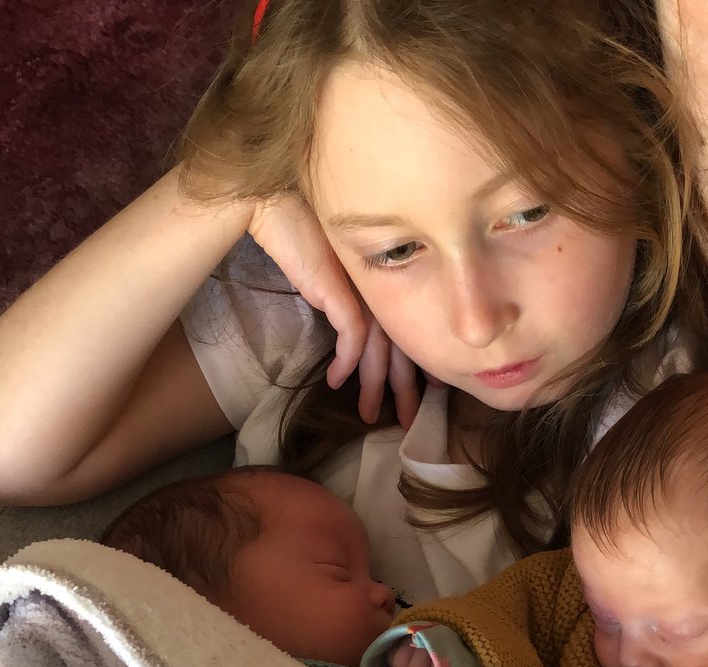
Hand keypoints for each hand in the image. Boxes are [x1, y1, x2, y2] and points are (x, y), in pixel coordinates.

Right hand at [247, 193, 421, 427]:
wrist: (279, 205)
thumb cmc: (303, 232)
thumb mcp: (332, 275)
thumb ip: (345, 299)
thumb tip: (347, 328)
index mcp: (384, 289)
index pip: (407, 335)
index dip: (415, 366)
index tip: (428, 391)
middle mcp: (381, 293)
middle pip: (400, 349)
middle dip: (405, 388)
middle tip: (409, 420)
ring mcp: (364, 292)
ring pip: (379, 351)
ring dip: (373, 386)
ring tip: (368, 414)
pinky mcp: (343, 293)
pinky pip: (351, 337)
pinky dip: (346, 363)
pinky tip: (336, 383)